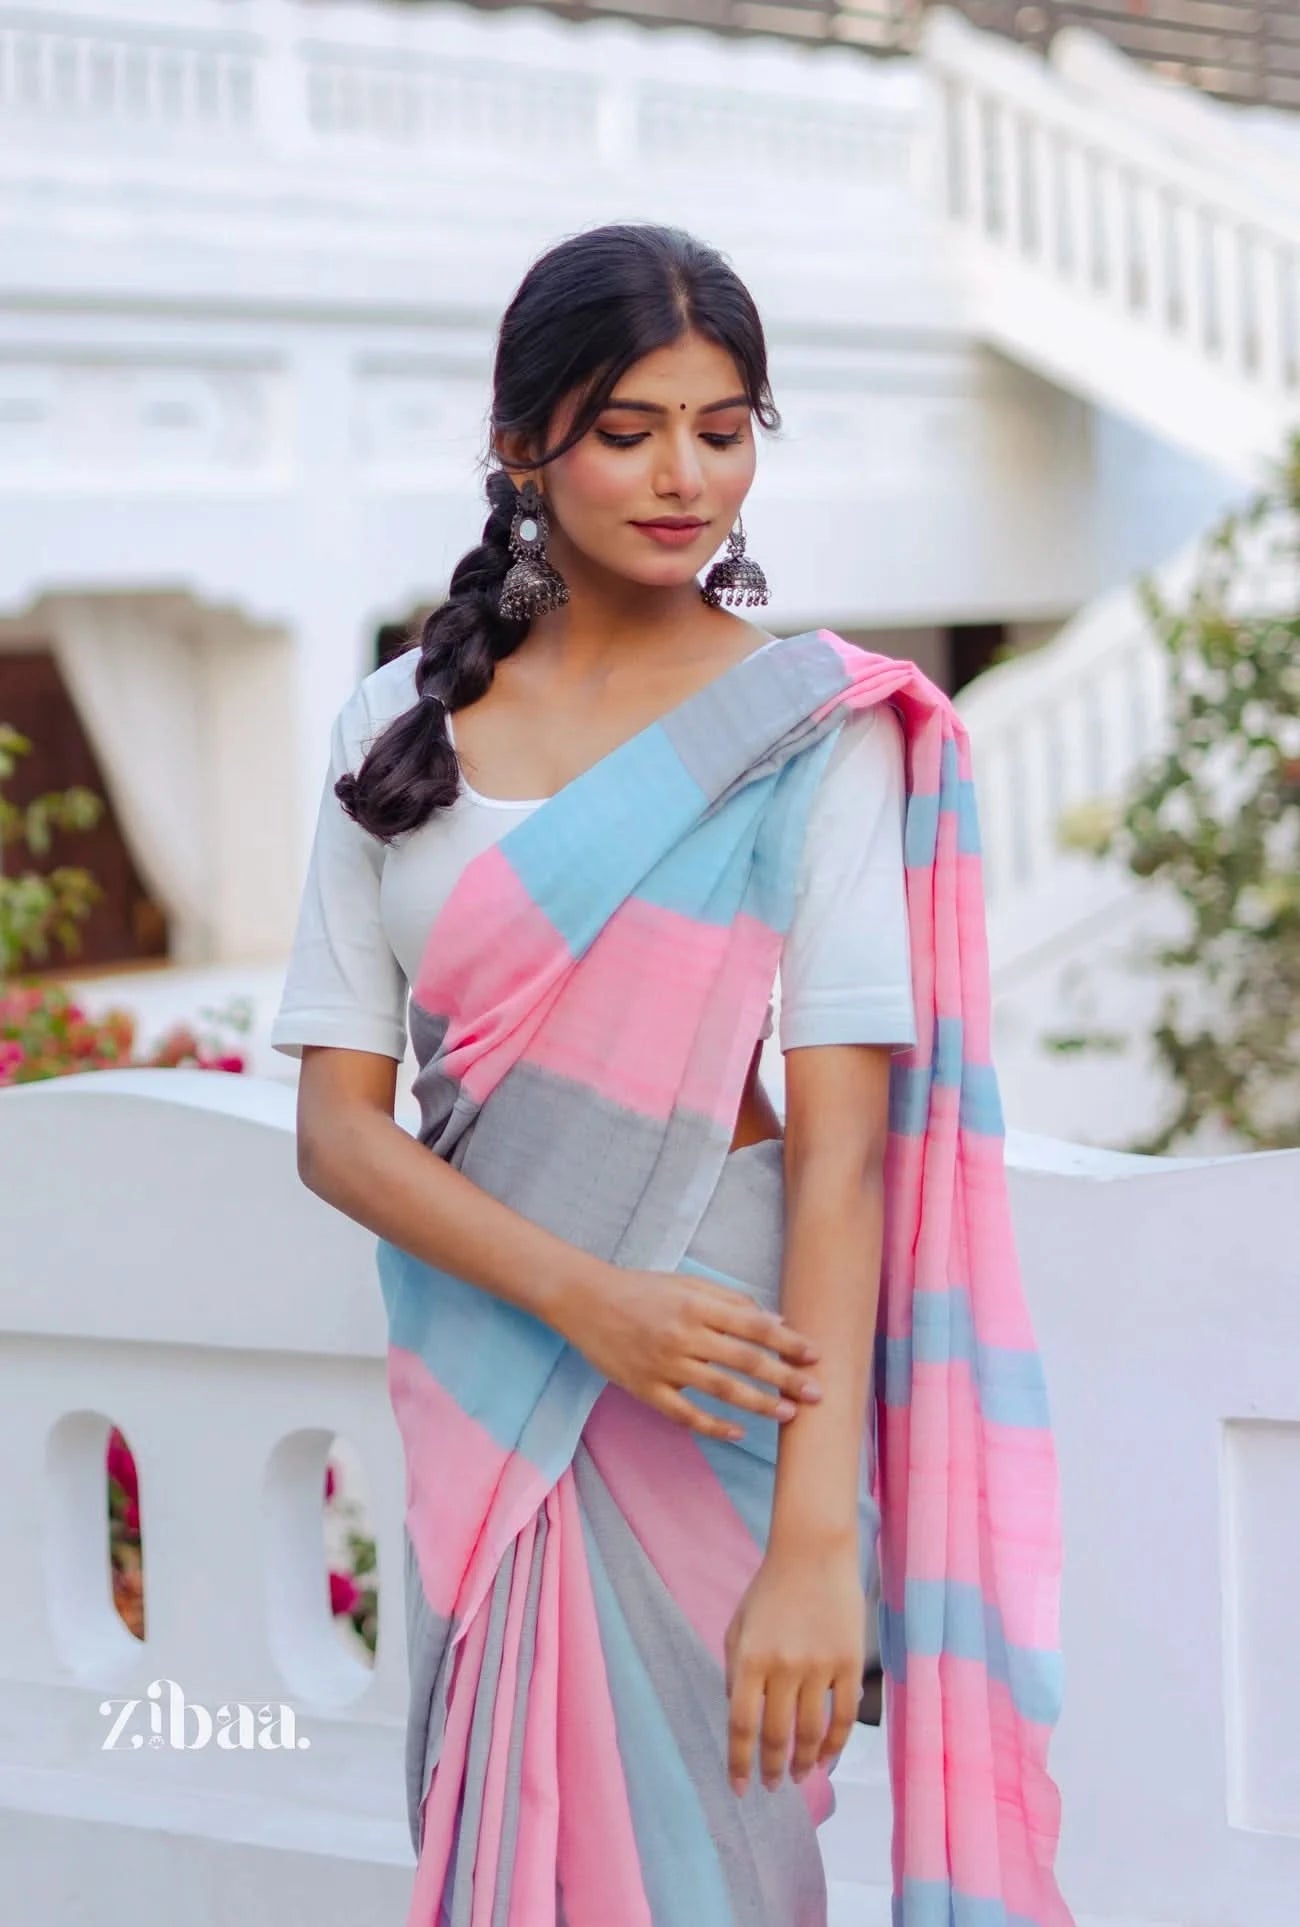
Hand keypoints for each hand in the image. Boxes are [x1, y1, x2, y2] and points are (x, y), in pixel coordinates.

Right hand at [557, 1263, 821, 1441]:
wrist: (585, 1302)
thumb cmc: (642, 1290)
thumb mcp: (688, 1283)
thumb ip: (731, 1299)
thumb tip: (776, 1318)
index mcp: (697, 1305)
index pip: (754, 1325)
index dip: (787, 1341)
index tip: (814, 1354)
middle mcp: (684, 1335)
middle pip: (745, 1361)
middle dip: (785, 1378)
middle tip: (817, 1393)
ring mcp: (665, 1365)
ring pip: (722, 1390)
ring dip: (760, 1404)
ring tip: (789, 1414)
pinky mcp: (647, 1390)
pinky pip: (686, 1414)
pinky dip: (714, 1425)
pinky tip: (739, 1432)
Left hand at [723, 1540, 863, 1794]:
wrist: (814, 1552)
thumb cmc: (770, 1589)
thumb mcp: (738, 1626)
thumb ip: (734, 1671)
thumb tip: (739, 1716)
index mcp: (750, 1658)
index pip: (741, 1725)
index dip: (739, 1762)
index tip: (739, 1788)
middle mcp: (783, 1667)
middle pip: (777, 1735)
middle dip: (773, 1768)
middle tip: (773, 1785)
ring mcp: (819, 1666)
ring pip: (811, 1732)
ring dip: (804, 1762)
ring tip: (799, 1776)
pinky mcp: (849, 1662)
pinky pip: (844, 1715)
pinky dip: (835, 1743)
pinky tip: (826, 1757)